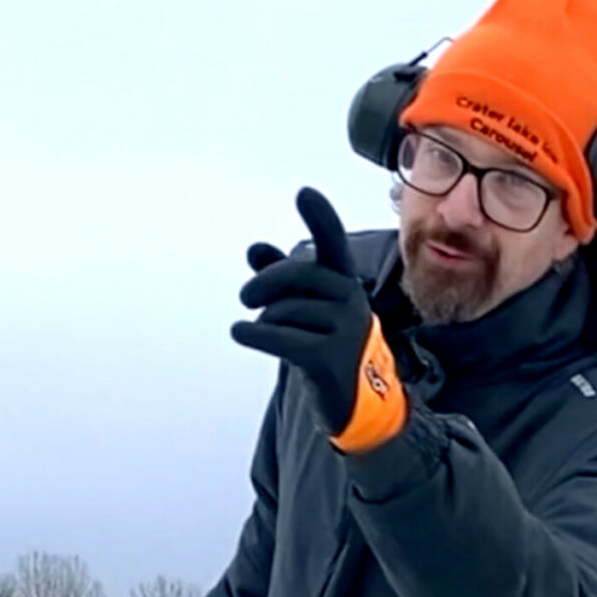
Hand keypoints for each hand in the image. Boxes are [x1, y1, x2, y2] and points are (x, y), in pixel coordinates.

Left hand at [231, 187, 406, 451]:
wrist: (355, 403)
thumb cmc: (325, 345)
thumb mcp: (305, 309)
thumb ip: (280, 279)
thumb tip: (256, 248)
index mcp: (345, 283)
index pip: (331, 244)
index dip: (319, 217)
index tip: (303, 193)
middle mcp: (351, 301)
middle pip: (296, 276)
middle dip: (264, 283)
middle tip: (245, 296)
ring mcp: (344, 331)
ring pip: (282, 311)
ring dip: (265, 323)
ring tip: (272, 335)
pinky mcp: (328, 360)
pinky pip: (279, 337)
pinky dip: (253, 333)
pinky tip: (241, 332)